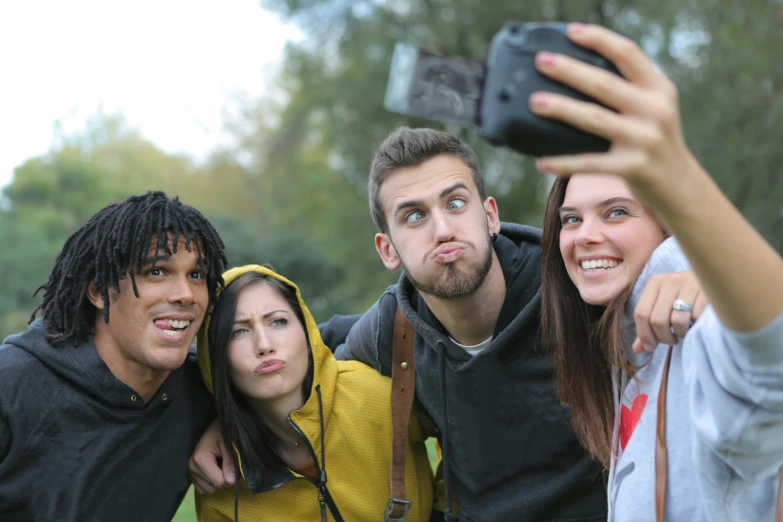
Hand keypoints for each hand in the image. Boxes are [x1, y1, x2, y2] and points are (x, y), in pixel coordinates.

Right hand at [188, 418, 235, 494]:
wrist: (213, 427)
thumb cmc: (222, 433)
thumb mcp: (228, 445)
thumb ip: (230, 463)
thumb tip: (231, 482)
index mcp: (200, 458)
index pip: (218, 482)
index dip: (230, 478)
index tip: (235, 468)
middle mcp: (192, 466)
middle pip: (213, 487)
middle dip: (225, 480)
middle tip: (230, 466)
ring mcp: (189, 471)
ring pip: (208, 490)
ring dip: (218, 482)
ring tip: (222, 467)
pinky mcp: (190, 475)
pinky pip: (202, 489)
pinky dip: (211, 484)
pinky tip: (215, 471)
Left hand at [529, 23, 705, 209]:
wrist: (679, 185)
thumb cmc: (653, 141)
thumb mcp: (652, 108)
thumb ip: (627, 90)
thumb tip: (575, 74)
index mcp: (658, 89)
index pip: (628, 54)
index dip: (599, 39)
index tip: (571, 31)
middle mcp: (655, 110)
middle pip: (605, 84)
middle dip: (570, 70)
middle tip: (542, 61)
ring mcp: (644, 139)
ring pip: (594, 118)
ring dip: (561, 109)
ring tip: (534, 102)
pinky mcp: (633, 167)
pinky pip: (591, 163)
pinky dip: (564, 162)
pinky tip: (542, 162)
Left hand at [632, 271, 708, 352]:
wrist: (717, 281)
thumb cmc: (686, 297)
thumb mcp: (664, 307)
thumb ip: (650, 327)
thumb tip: (637, 349)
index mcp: (655, 283)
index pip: (641, 313)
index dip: (644, 334)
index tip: (651, 346)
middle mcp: (671, 280)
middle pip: (658, 319)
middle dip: (664, 337)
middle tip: (672, 339)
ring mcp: (690, 284)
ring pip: (677, 321)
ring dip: (681, 333)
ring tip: (685, 331)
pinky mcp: (708, 291)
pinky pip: (697, 318)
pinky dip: (696, 326)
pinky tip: (697, 323)